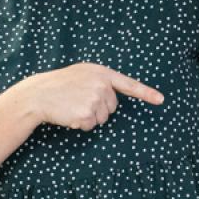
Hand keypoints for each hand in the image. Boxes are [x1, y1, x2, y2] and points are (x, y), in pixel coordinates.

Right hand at [12, 63, 162, 130]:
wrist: (38, 94)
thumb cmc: (59, 85)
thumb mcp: (82, 74)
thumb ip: (100, 81)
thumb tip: (113, 96)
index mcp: (101, 73)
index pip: (128, 84)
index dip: (146, 93)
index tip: (161, 100)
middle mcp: (101, 85)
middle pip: (112, 108)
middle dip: (98, 108)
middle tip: (78, 101)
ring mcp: (95, 99)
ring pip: (102, 119)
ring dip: (89, 117)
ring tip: (72, 106)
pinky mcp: (87, 114)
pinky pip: (91, 126)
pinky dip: (80, 124)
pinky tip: (69, 114)